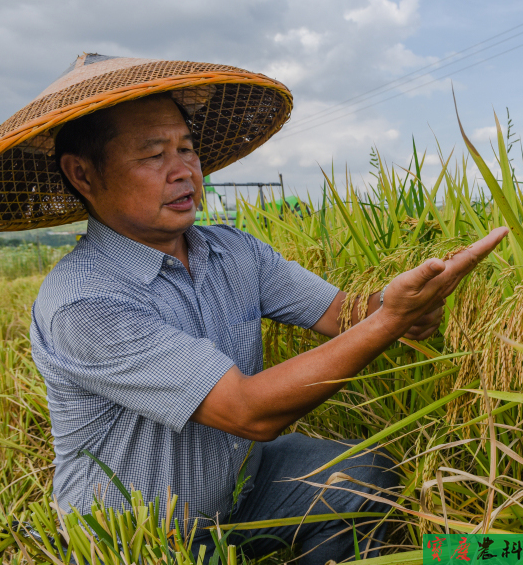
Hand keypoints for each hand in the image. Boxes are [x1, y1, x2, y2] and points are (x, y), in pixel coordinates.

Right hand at [379, 227, 508, 338]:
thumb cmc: (398, 300)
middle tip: (502, 231)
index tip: (502, 231)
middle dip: (488, 246)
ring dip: (479, 254)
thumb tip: (439, 262)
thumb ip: (424, 272)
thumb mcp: (407, 283)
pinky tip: (465, 258)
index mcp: (445, 278)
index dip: (486, 244)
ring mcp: (446, 287)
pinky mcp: (440, 289)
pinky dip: (467, 261)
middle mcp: (449, 283)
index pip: (470, 258)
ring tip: (488, 242)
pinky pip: (459, 272)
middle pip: (473, 261)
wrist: (395, 320)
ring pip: (468, 267)